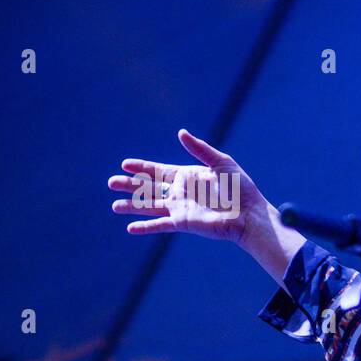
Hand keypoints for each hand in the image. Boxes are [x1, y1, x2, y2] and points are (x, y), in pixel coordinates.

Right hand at [108, 129, 269, 245]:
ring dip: (132, 206)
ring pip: (150, 206)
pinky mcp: (184, 223)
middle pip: (149, 188)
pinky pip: (161, 224)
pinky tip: (130, 228)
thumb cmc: (240, 189)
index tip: (124, 164)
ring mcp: (181, 209)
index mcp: (188, 177)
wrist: (250, 214)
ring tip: (114, 205)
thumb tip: (181, 132)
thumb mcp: (221, 163)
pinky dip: (146, 226)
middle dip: (130, 185)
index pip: (158, 171)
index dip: (141, 168)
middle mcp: (181, 193)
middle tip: (110, 182)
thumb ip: (200, 149)